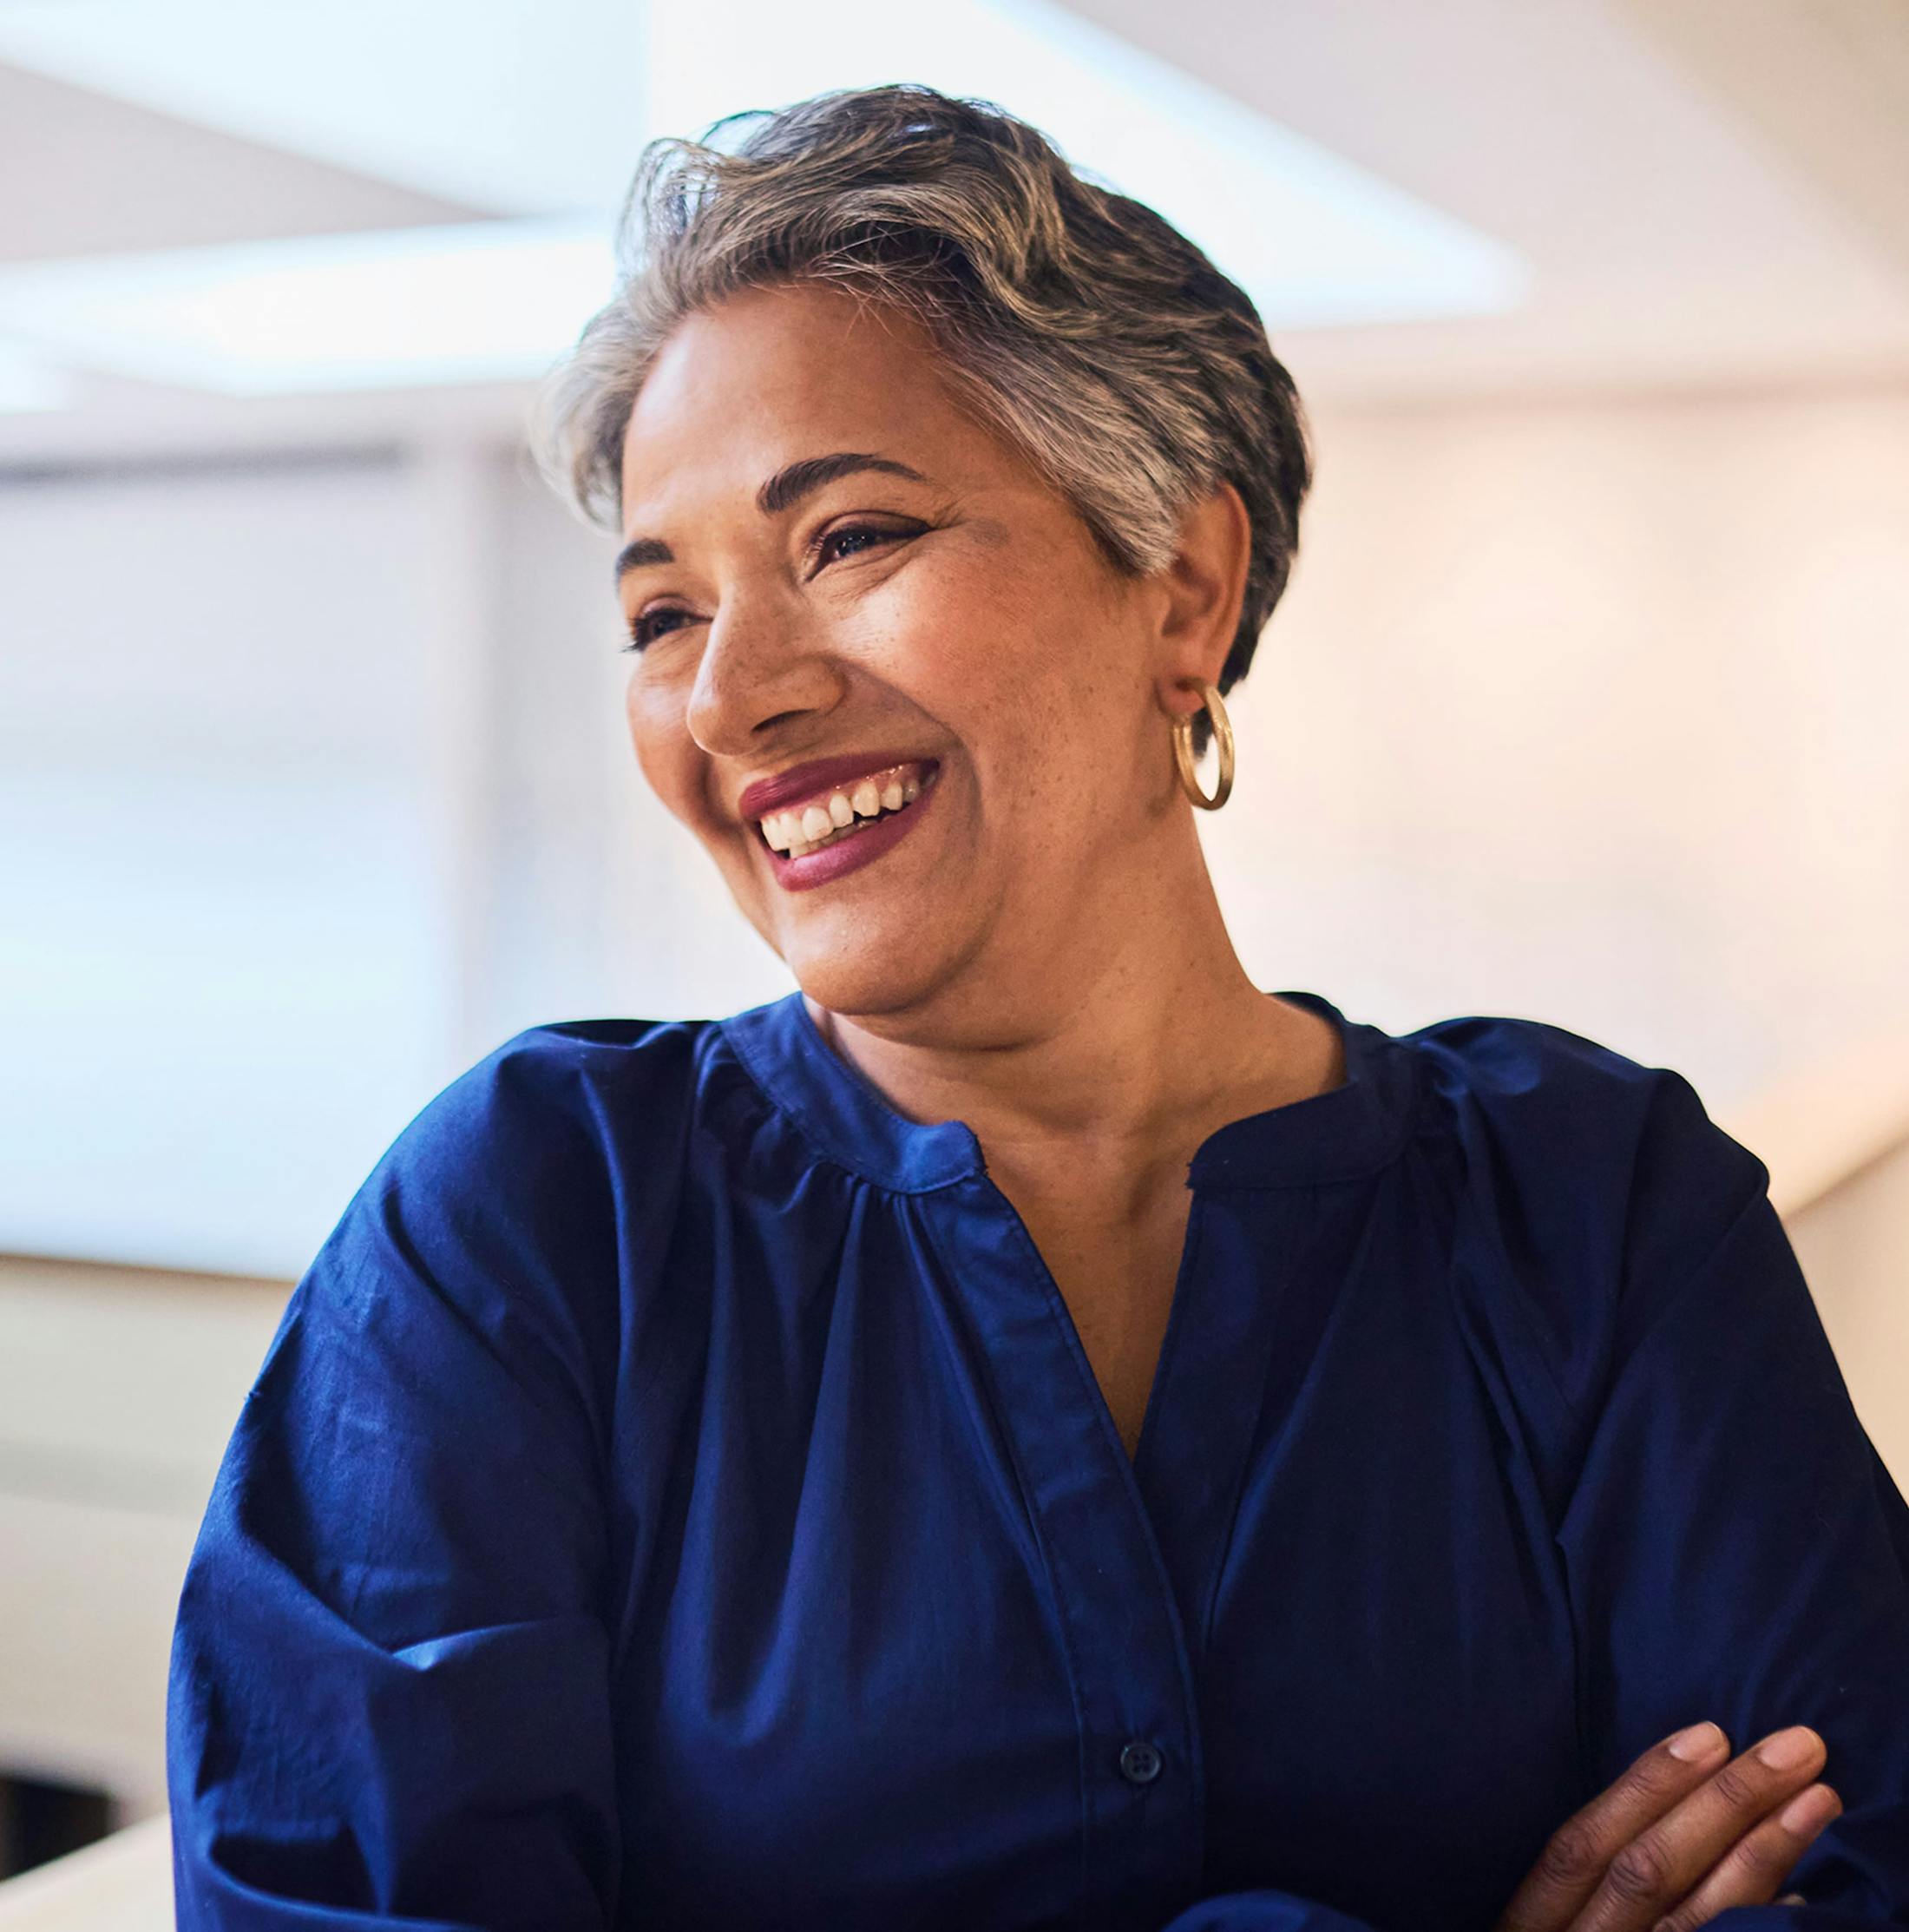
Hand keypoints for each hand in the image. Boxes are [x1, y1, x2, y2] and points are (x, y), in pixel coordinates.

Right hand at [1493, 1722, 1841, 1931]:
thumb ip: (1584, 1886)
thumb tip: (1674, 1807)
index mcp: (1533, 1928)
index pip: (1585, 1845)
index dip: (1643, 1786)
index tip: (1709, 1733)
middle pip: (1651, 1872)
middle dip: (1727, 1802)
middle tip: (1795, 1746)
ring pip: (1700, 1920)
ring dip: (1766, 1853)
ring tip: (1821, 1798)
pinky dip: (1767, 1927)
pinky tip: (1814, 1897)